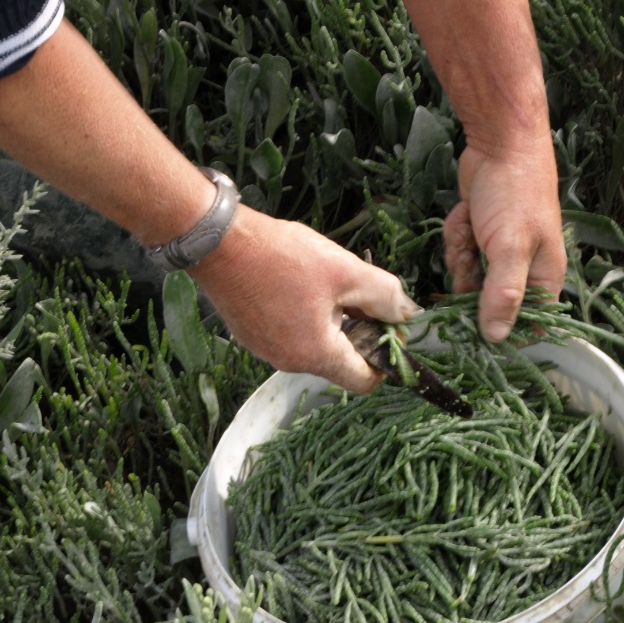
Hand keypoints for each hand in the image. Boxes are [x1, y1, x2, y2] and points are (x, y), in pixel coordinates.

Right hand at [190, 205, 419, 391]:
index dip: (385, 359)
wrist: (216, 241)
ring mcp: (266, 350)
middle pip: (341, 360)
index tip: (388, 329)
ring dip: (331, 320)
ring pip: (315, 344)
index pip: (365, 381)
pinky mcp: (251, 334)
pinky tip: (298, 283)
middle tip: (358, 292)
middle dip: (358, 331)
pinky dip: (304, 315)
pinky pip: (291, 333)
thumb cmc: (281, 256)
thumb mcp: (346, 271)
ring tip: (324, 282)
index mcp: (317, 355)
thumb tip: (407, 314)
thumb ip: (385, 297)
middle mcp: (290, 362)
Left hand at [443, 141, 565, 341]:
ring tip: (470, 227)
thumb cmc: (515, 193)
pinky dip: (457, 234)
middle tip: (470, 256)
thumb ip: (503, 294)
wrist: (500, 142)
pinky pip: (461, 252)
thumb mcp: (510, 248)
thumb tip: (497, 337)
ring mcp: (500, 252)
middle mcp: (524, 269)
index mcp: (543, 278)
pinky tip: (464, 215)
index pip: (528, 323)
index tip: (476, 328)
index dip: (504, 330)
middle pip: (490, 303)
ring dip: (462, 254)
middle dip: (471, 283)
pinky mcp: (480, 236)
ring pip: (470, 278)